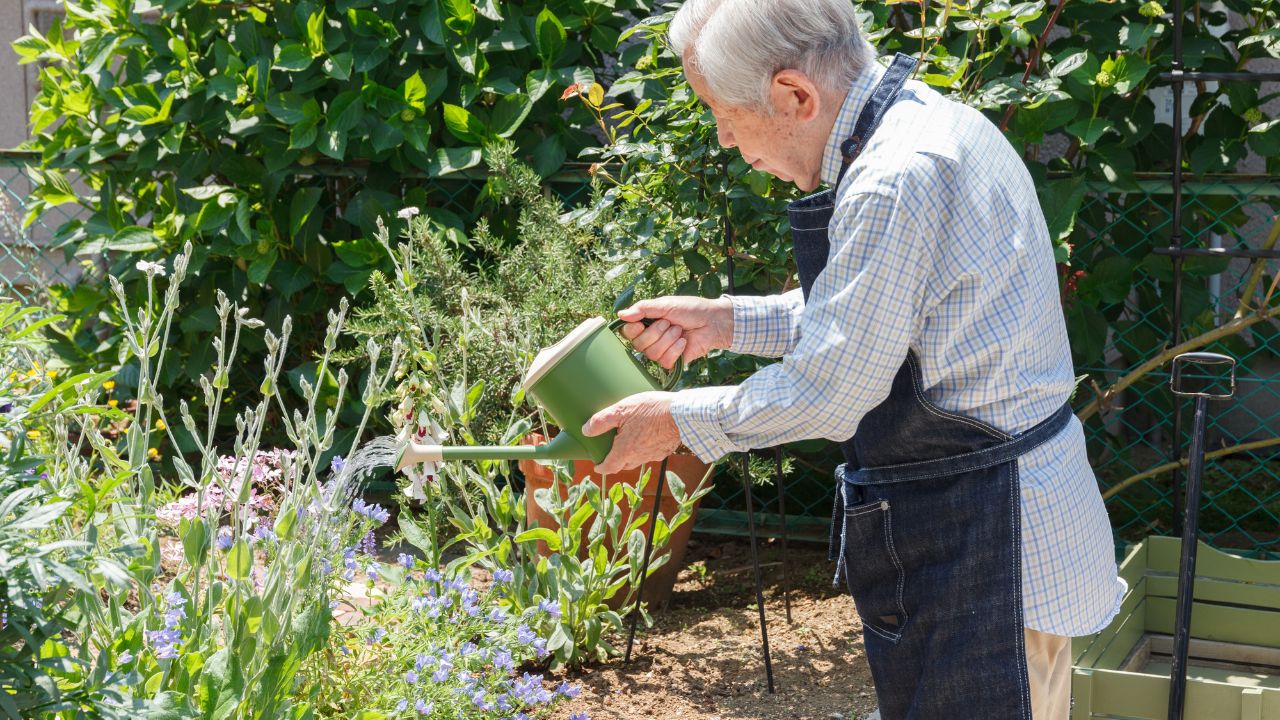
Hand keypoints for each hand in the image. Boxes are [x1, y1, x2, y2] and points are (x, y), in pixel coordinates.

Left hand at [581, 391, 679, 474]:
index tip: (597, 467)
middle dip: (616, 460)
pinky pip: (651, 453)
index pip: (609, 467)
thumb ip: (601, 421)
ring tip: (629, 440)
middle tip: (611, 450)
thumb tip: (586, 430)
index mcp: (625, 451)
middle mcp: (639, 457)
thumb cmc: (650, 410)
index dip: (601, 468)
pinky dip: (646, 448)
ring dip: (631, 453)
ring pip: (638, 459)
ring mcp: (654, 455)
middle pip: (624, 464)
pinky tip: (647, 435)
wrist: (682, 414)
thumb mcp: (621, 410)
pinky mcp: (666, 450)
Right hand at [617, 296, 733, 368]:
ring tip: (679, 331)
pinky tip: (684, 342)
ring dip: (668, 340)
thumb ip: (642, 309)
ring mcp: (661, 350)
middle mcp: (651, 338)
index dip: (632, 330)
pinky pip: (664, 361)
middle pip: (638, 344)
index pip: (627, 332)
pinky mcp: (673, 361)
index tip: (642, 323)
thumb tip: (621, 315)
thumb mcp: (665, 305)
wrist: (712, 321)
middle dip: (655, 333)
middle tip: (669, 323)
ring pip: (652, 353)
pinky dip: (675, 350)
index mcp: (647, 323)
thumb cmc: (690, 309)